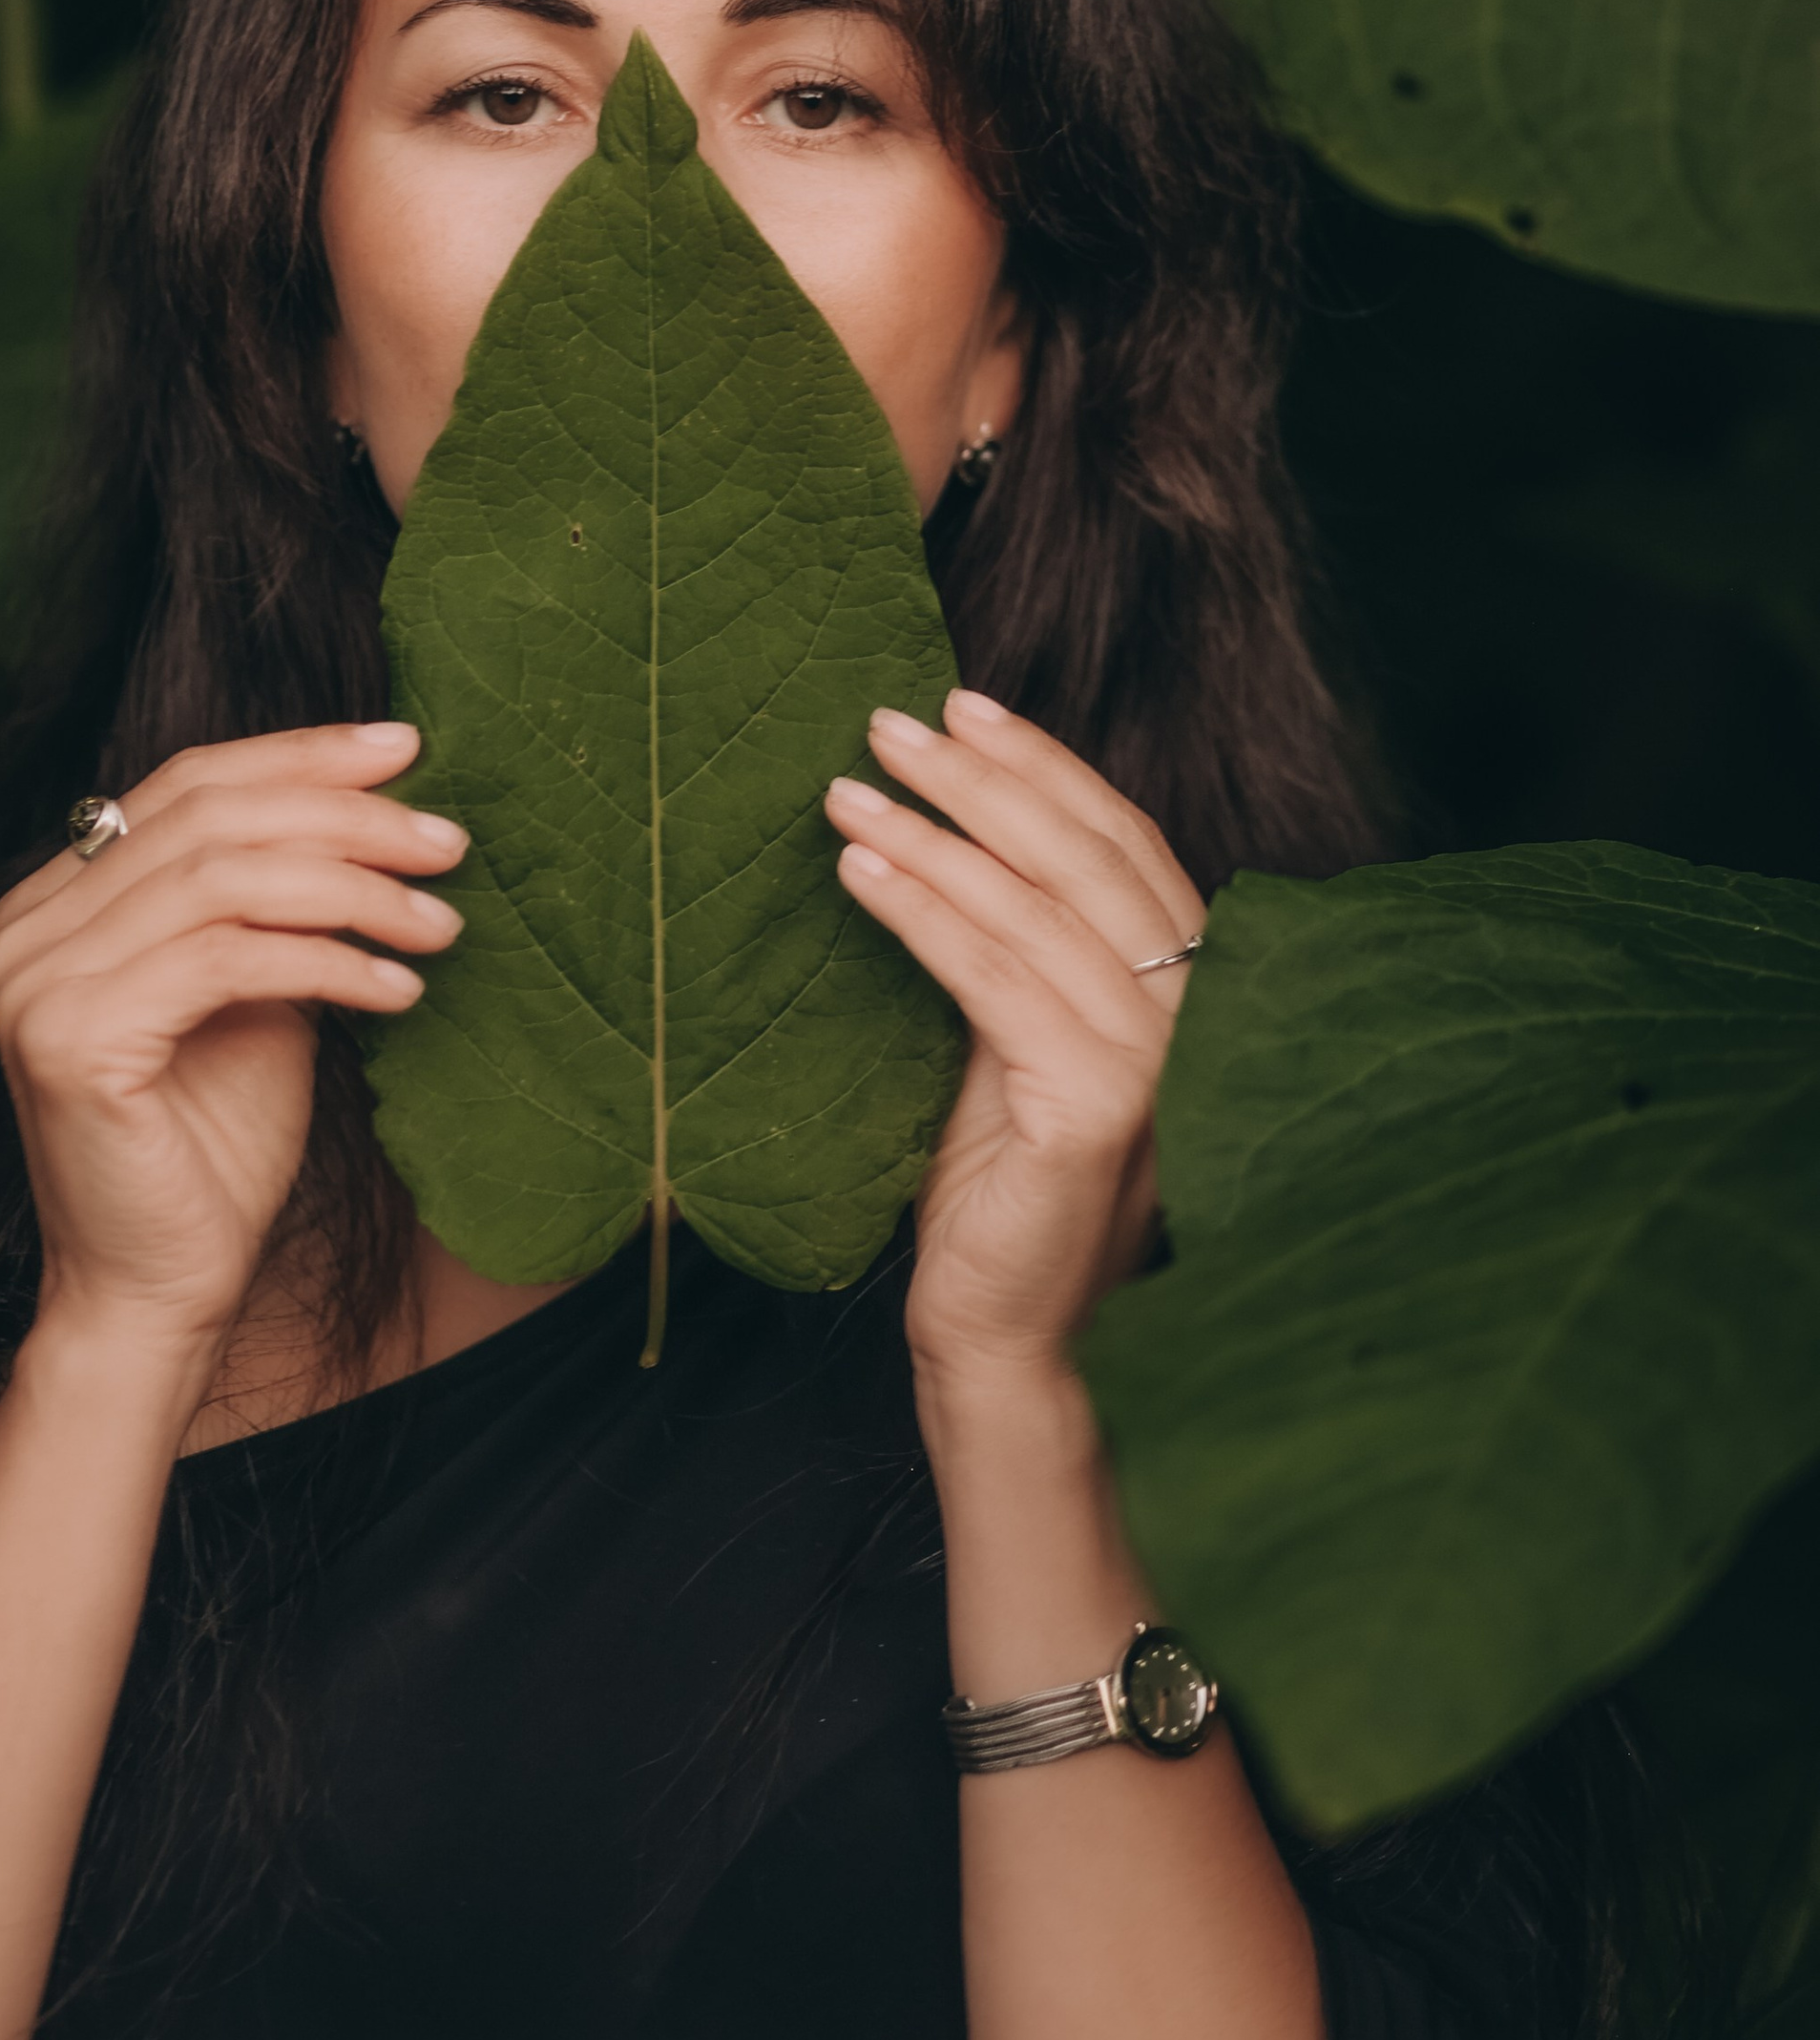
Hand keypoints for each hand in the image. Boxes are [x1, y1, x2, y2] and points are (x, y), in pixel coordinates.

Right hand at [0, 722, 464, 1374]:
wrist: (159, 1295)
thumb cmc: (215, 1150)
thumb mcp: (258, 992)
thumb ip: (280, 900)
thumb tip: (378, 801)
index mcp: (58, 900)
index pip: (187, 782)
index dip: (301, 754)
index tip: (407, 746)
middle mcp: (27, 927)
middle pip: (211, 817)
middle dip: (346, 816)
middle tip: (448, 841)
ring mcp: (36, 981)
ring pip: (224, 878)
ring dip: (354, 890)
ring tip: (438, 922)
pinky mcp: (70, 1039)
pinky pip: (227, 959)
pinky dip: (329, 962)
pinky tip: (399, 992)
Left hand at [825, 691, 1202, 1398]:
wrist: (1008, 1335)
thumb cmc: (1001, 1188)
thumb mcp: (1012, 1037)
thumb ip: (1014, 943)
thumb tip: (938, 811)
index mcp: (1186, 989)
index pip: (1122, 842)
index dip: (1045, 767)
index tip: (961, 703)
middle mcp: (1193, 1019)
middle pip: (1085, 858)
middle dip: (983, 777)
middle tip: (889, 719)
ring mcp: (1155, 1066)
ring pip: (1033, 911)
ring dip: (932, 836)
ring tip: (845, 788)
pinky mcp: (1098, 1112)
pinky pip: (996, 982)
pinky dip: (924, 914)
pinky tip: (859, 871)